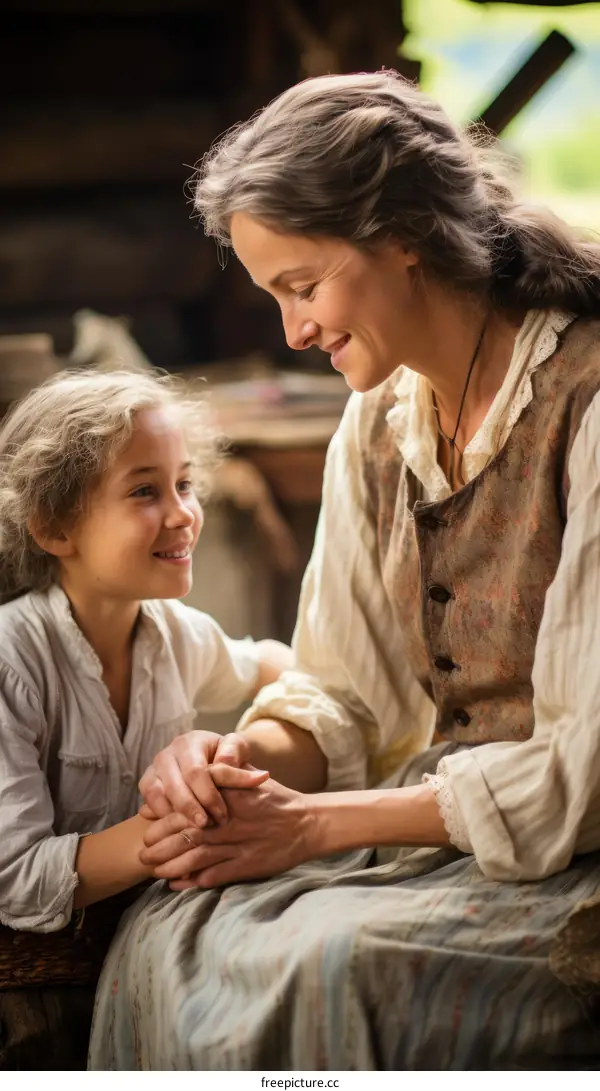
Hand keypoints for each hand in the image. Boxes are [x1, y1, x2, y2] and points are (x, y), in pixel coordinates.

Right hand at [138, 730, 268, 827]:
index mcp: (190, 742)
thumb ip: (235, 753)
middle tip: (206, 825)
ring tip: (192, 828)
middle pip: (174, 785)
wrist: (213, 754)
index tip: (222, 815)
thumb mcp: (237, 748)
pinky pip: (149, 800)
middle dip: (191, 809)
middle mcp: (167, 753)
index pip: (195, 771)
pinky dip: (161, 814)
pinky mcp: (147, 781)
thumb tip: (226, 762)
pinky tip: (179, 825)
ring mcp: (154, 767)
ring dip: (174, 814)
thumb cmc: (226, 754)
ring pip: (156, 793)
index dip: (208, 795)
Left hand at [139, 769, 322, 888]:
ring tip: (155, 872)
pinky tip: (179, 884)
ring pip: (195, 857)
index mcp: (228, 797)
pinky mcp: (248, 865)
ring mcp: (239, 845)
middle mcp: (230, 821)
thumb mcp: (249, 779)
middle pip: (186, 834)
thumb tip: (196, 773)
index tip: (148, 825)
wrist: (307, 823)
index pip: (187, 808)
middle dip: (160, 846)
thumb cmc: (275, 798)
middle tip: (144, 852)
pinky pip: (214, 876)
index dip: (163, 819)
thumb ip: (223, 774)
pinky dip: (194, 882)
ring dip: (172, 866)